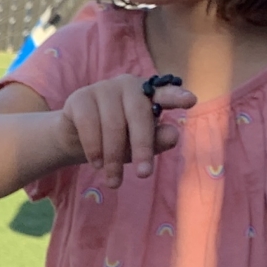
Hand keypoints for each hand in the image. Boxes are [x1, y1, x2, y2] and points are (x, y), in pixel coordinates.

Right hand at [53, 73, 192, 186]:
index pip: (165, 93)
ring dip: (114, 157)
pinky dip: (94, 148)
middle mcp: (127, 85)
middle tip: (144, 175)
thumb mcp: (139, 145)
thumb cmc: (116, 139)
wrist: (75, 138)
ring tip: (114, 181)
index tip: (191, 101)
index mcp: (147, 94)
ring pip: (113, 124)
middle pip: (138, 115)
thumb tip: (173, 135)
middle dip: (142, 147)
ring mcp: (103, 88)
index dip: (176, 96)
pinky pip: (89, 125)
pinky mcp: (80, 98)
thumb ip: (157, 140)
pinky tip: (97, 164)